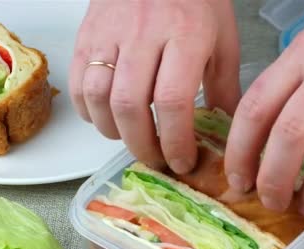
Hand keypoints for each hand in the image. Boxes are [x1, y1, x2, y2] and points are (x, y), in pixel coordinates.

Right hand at [69, 0, 240, 172]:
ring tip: (133, 138)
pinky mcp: (87, 33)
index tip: (182, 161)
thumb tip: (226, 132)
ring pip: (98, 96)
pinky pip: (77, 82)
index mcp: (185, 35)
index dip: (175, 141)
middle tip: (157, 160)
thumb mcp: (223, 39)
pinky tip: (108, 118)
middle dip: (143, 146)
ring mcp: (110, 32)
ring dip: (114, 131)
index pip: (172, 101)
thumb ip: (223, 86)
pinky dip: (89, 111)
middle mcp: (144, 33)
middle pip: (130, 105)